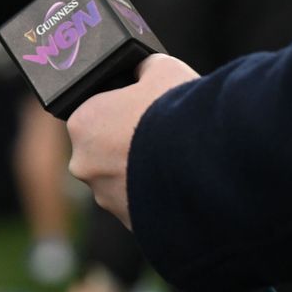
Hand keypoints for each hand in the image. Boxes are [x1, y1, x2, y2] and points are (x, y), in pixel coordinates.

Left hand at [66, 55, 197, 227]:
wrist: (210, 165)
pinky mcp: (132, 224)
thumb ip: (144, 67)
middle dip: (130, 143)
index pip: (94, 114)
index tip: (144, 109)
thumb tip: (143, 67)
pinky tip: (182, 182)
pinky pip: (142, 205)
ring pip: (123, 180)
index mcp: (81, 124)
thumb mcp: (162, 68)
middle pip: (106, 149)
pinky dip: (158, 195)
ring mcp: (106, 198)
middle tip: (163, 133)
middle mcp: (84, 165)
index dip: (121, 109)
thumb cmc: (177, 112)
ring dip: (144, 172)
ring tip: (177, 159)